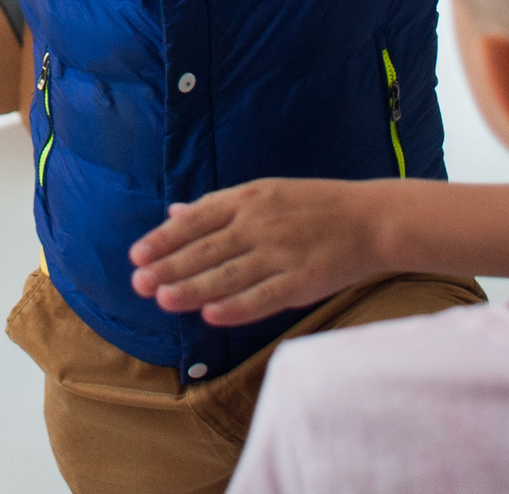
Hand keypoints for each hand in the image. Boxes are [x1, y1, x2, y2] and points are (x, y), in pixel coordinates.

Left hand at [128, 177, 384, 324]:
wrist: (372, 218)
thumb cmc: (314, 205)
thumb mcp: (264, 193)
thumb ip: (218, 206)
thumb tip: (174, 212)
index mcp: (248, 200)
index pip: (197, 220)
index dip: (165, 239)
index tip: (137, 256)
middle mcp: (260, 224)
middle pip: (206, 249)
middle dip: (169, 266)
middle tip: (139, 284)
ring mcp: (281, 252)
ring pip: (229, 273)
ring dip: (194, 288)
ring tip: (163, 300)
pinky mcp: (303, 279)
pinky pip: (265, 295)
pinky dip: (238, 306)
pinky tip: (212, 316)